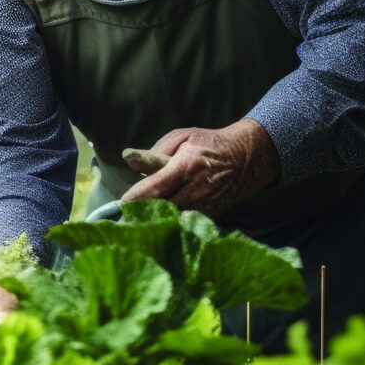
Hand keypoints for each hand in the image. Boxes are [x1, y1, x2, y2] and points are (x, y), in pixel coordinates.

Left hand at [121, 118, 280, 217]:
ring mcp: (204, 207)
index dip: (135, 199)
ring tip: (135, 224)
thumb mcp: (183, 137)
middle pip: (161, 210)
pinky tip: (157, 227)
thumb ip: (156, 151)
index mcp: (186, 167)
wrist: (247, 158)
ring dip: (154, 223)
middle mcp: (195, 190)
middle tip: (120, 219)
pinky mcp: (210, 217)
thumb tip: (130, 159)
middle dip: (141, 215)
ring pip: (172, 221)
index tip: (118, 206)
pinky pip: (185, 225)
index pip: (155, 187)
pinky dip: (171, 226)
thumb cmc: (209, 144)